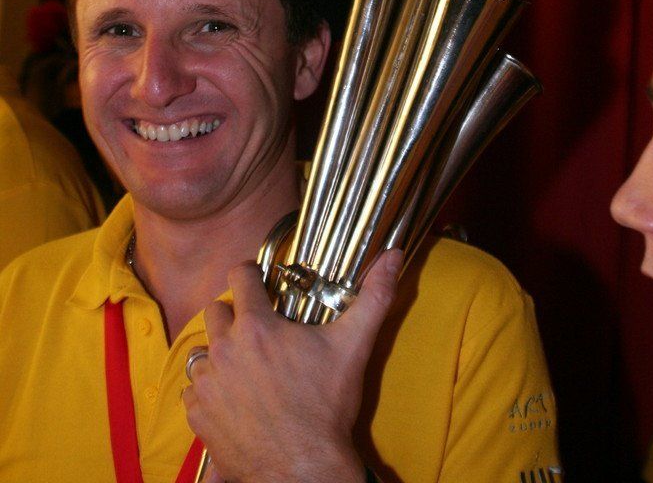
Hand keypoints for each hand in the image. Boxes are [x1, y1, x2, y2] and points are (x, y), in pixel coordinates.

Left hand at [183, 249, 402, 482]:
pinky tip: (235, 398)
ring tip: (247, 367)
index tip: (259, 282)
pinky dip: (210, 389)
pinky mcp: (198, 414)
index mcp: (256, 327)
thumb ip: (374, 297)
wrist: (304, 471)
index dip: (250, 274)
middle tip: (257, 330)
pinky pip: (193, 388)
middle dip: (234, 315)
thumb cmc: (327, 408)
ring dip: (220, 353)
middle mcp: (224, 349)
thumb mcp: (353, 347)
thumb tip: (393, 256)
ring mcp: (208, 383)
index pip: (239, 276)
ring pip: (203, 350)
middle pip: (216, 311)